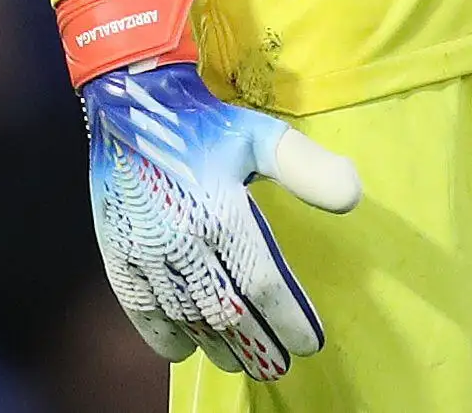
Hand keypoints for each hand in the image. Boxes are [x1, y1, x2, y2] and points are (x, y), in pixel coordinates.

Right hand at [83, 60, 363, 379]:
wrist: (134, 106)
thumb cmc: (207, 126)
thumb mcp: (263, 136)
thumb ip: (307, 167)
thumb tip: (353, 197)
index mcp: (223, 212)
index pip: (263, 284)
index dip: (287, 319)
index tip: (310, 343)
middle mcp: (183, 240)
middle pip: (226, 311)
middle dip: (257, 344)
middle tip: (280, 365)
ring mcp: (146, 252)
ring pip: (186, 316)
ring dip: (216, 346)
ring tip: (242, 362)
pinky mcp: (118, 255)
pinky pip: (141, 310)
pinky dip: (163, 336)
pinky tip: (184, 349)